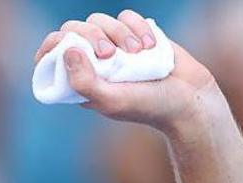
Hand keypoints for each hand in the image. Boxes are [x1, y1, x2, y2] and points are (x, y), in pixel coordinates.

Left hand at [34, 9, 219, 135]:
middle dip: (91, 36)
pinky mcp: (135, 35)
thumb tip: (67, 50)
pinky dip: (138, 27)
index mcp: (80, 81)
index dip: (54, 45)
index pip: (53, 54)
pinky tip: (151, 45)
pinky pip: (126, 16)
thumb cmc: (148, 106)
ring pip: (99, 20)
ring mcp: (114, 47)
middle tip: (109, 54)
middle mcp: (93, 62)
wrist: (189, 99)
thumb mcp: (111, 100)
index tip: (71, 48)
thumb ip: (84, 82)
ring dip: (119, 33)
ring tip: (138, 52)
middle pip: (74, 30)